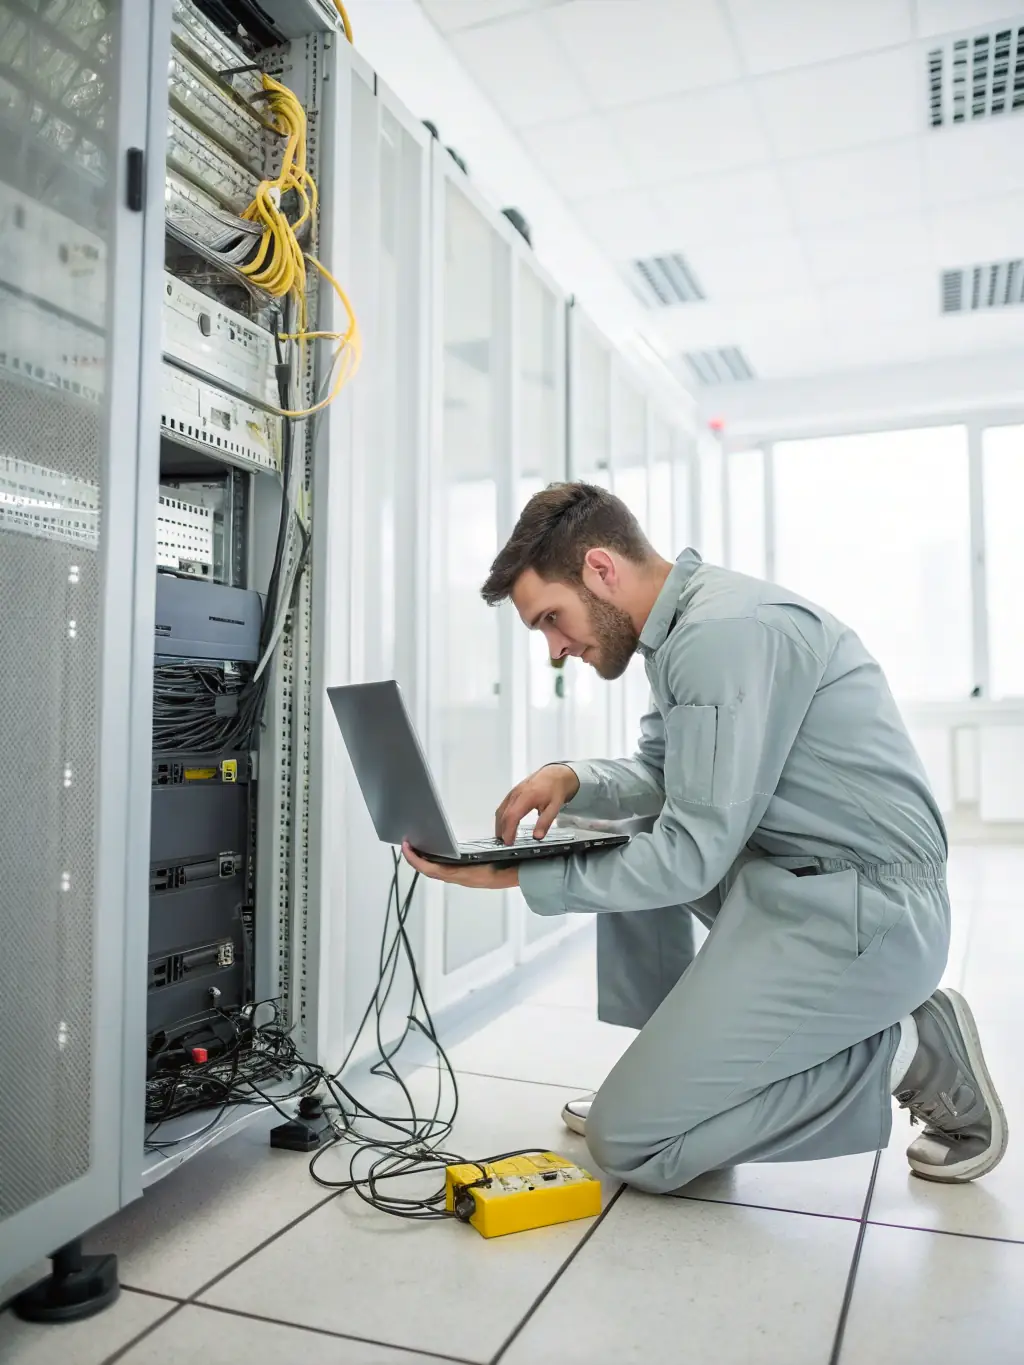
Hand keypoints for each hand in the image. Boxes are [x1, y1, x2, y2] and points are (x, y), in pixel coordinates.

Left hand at [402, 841, 518, 888]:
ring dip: (424, 860)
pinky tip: (435, 854)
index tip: (406, 848)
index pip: (431, 869)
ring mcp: (462, 878)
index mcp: (462, 874)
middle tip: (406, 844)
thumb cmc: (508, 865)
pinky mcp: (466, 876)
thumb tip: (457, 852)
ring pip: (436, 871)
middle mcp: (460, 878)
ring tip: (417, 847)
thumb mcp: (490, 856)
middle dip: (415, 858)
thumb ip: (473, 856)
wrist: (521, 874)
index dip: (415, 860)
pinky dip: (434, 863)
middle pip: (429, 870)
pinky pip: (444, 871)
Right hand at [494, 764, 579, 845]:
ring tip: (503, 837)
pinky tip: (504, 825)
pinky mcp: (512, 793)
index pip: (512, 815)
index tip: (509, 842)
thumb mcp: (555, 807)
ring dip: (499, 825)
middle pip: (503, 814)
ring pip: (500, 810)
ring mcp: (513, 793)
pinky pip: (502, 806)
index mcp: (527, 796)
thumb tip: (537, 836)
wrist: (555, 775)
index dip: (508, 830)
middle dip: (502, 830)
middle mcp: (517, 793)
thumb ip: (545, 822)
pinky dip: (501, 818)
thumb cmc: (555, 789)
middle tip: (505, 843)